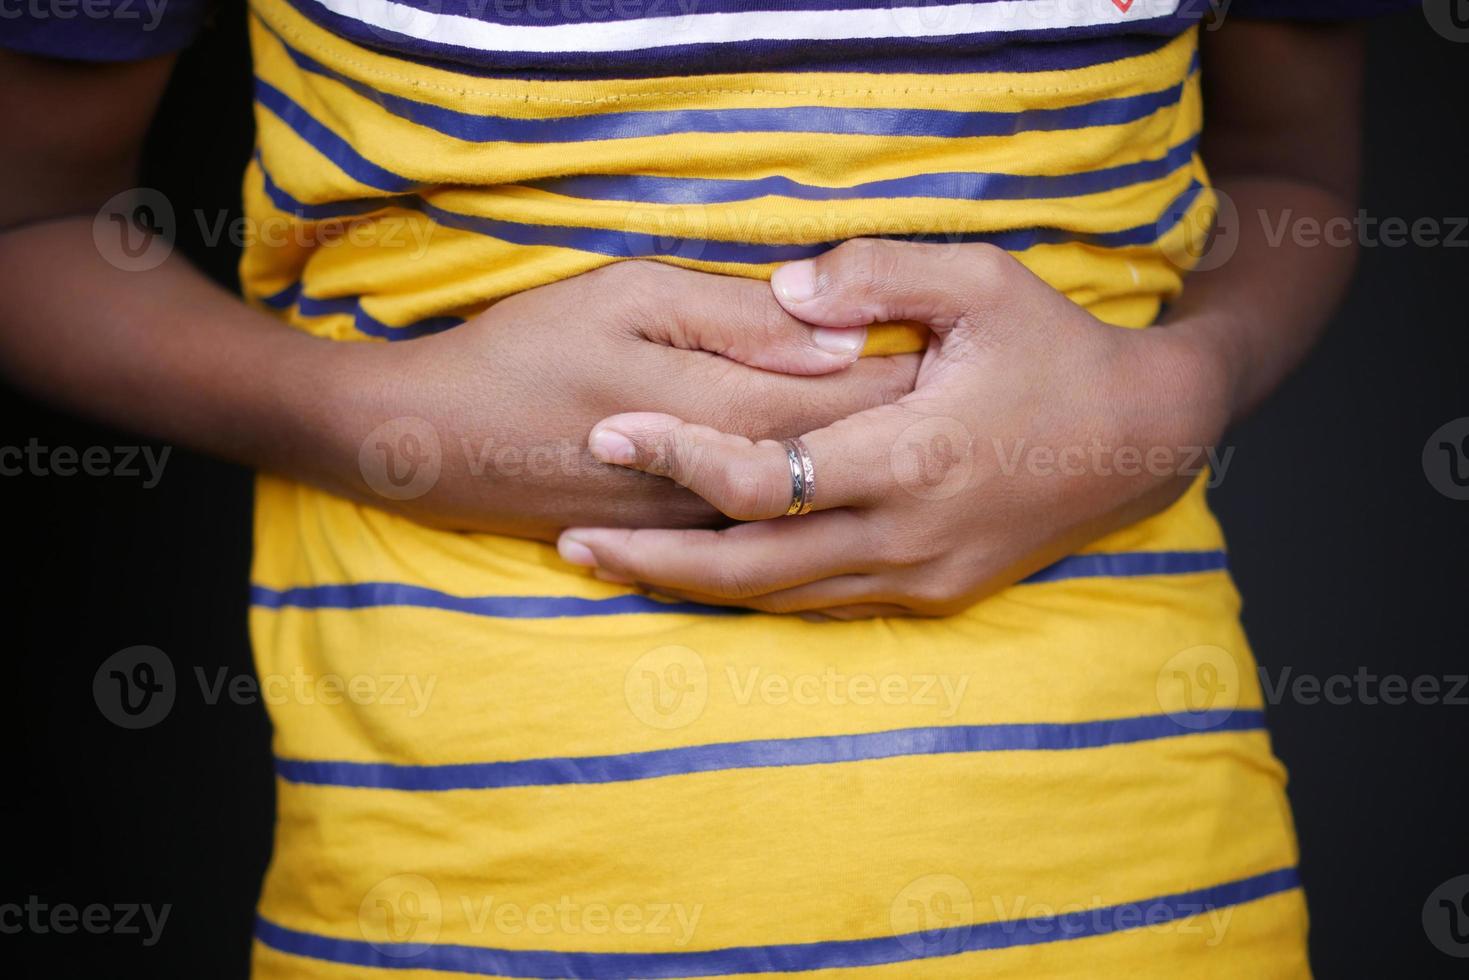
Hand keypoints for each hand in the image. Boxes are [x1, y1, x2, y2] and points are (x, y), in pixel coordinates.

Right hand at [328, 260, 918, 539]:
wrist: (431, 445)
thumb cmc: (525, 353)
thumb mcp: (628, 299)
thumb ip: (738, 318)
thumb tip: (838, 336)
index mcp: (729, 409)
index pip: (848, 398)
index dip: (908, 378)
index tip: (962, 356)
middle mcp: (730, 485)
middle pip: (841, 460)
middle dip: (904, 433)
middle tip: (964, 406)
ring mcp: (702, 529)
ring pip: (811, 510)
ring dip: (867, 482)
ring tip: (923, 458)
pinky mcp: (673, 547)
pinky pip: (764, 543)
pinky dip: (812, 519)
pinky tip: (843, 507)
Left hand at [555, 240, 1231, 616]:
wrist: (1146, 438)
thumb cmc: (1058, 350)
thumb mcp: (982, 281)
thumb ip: (877, 276)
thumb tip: (782, 287)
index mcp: (911, 457)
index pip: (766, 480)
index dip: (678, 458)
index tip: (609, 432)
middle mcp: (908, 537)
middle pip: (752, 571)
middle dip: (654, 561)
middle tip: (571, 543)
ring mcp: (922, 577)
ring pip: (781, 600)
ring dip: (694, 586)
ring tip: (612, 562)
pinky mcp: (934, 595)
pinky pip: (823, 603)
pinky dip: (756, 589)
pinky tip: (702, 570)